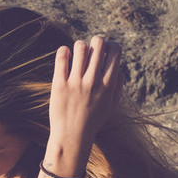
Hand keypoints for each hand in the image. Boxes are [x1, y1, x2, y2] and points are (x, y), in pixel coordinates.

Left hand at [46, 36, 122, 175]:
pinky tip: (65, 55)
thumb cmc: (93, 120)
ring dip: (80, 45)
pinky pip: (61, 58)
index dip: (112, 44)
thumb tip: (117, 66)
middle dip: (97, 41)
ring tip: (77, 53)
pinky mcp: (59, 85)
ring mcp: (75, 83)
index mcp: (108, 85)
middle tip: (91, 49)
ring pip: (80, 47)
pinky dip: (64, 51)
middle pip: (99, 44)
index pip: (115, 51)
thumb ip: (117, 85)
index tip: (106, 49)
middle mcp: (93, 81)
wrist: (72, 137)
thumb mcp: (111, 105)